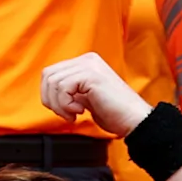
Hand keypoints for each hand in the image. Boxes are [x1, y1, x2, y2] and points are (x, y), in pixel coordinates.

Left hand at [39, 52, 153, 135]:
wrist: (134, 120)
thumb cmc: (114, 113)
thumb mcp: (84, 97)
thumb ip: (69, 90)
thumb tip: (47, 91)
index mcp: (85, 63)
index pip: (50, 73)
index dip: (50, 95)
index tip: (64, 109)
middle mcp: (87, 60)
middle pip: (48, 75)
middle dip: (51, 99)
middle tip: (67, 113)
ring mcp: (90, 65)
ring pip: (53, 82)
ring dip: (59, 104)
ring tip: (75, 113)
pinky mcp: (92, 75)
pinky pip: (63, 88)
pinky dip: (66, 104)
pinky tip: (81, 111)